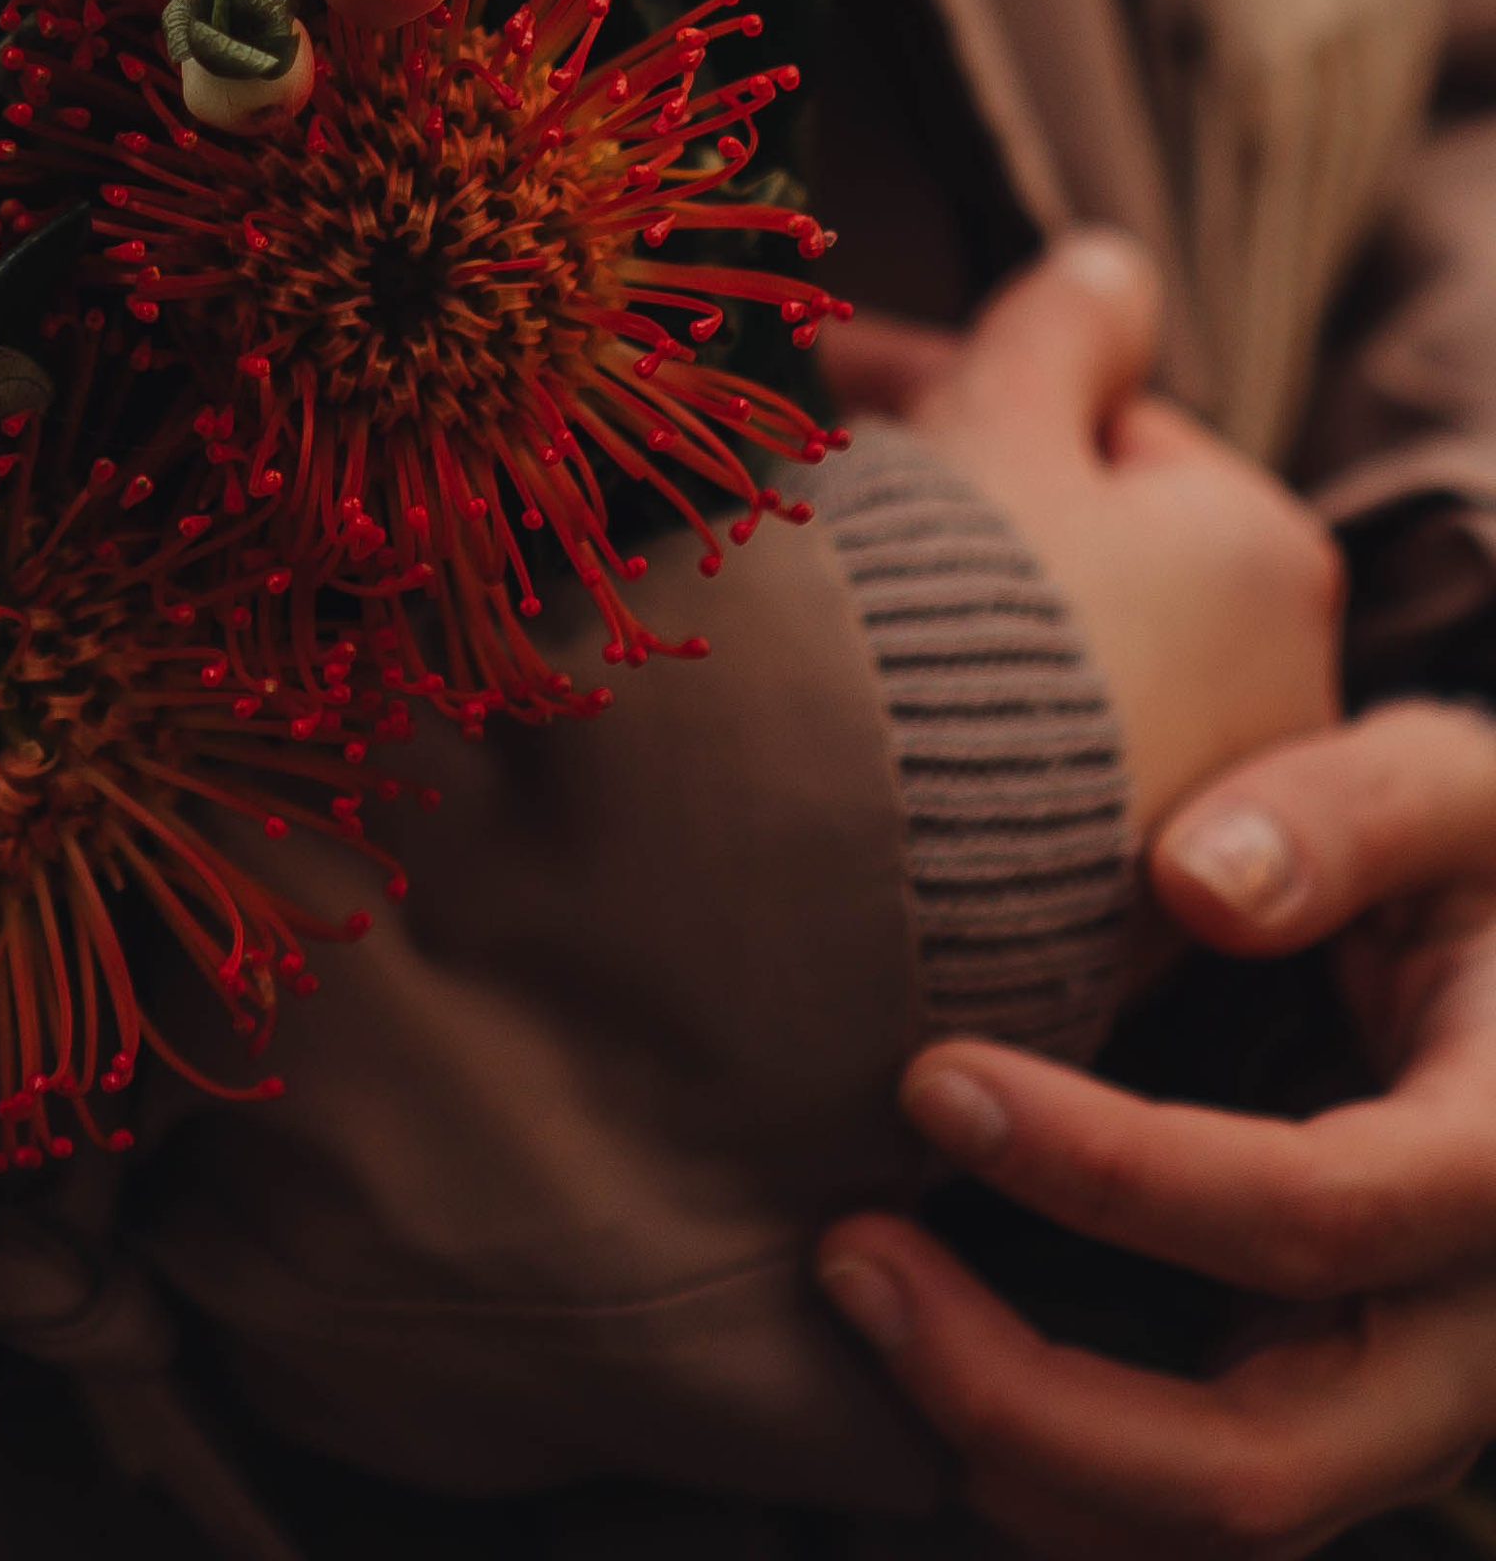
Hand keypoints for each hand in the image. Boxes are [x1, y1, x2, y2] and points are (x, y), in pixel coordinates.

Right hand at [820, 230, 1343, 840]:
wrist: (874, 837)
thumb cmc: (953, 593)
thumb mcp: (1000, 409)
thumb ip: (1062, 322)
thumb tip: (1113, 268)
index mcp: (1264, 554)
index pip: (1108, 429)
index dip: (967, 389)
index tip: (839, 383)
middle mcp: (1274, 694)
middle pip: (1092, 550)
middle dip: (963, 500)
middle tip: (822, 478)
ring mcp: (1199, 816)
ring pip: (1059, 661)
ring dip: (954, 610)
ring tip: (819, 589)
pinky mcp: (1110, 917)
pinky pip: (1026, 772)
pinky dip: (956, 722)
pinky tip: (852, 708)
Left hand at [820, 701, 1495, 1554]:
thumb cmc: (1471, 866)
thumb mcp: (1446, 793)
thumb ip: (1341, 817)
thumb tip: (1196, 882)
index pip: (1314, 1214)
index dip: (1113, 1170)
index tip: (934, 1076)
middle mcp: (1473, 1338)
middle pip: (1259, 1461)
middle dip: (1025, 1392)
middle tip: (847, 1252)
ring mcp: (1405, 1410)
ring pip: (1211, 1529)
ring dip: (1012, 1453)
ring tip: (857, 1296)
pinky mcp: (1335, 1427)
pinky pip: (1187, 1521)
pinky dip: (1048, 1476)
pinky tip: (922, 1347)